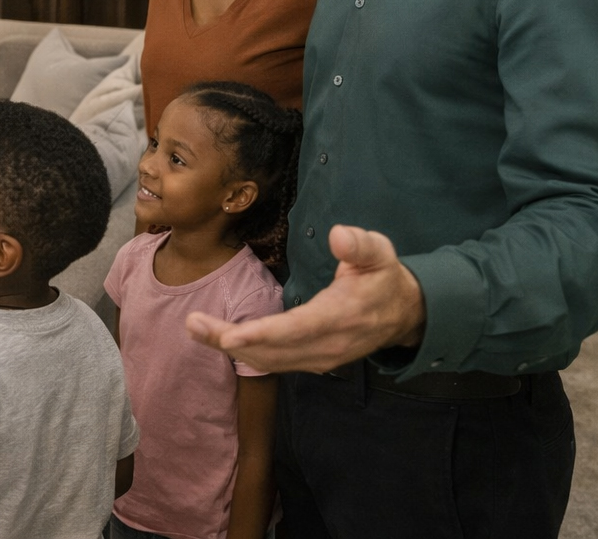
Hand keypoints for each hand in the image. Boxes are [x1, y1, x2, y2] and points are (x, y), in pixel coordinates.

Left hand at [186, 225, 425, 373]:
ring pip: (269, 360)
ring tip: (196, 327)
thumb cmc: (384, 278)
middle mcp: (328, 345)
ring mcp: (320, 357)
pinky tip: (220, 338)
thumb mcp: (381, 254)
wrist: (404, 315)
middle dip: (230, 340)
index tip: (230, 335)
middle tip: (193, 322)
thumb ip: (361, 245)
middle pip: (273, 350)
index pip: (297, 329)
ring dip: (230, 347)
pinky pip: (274, 361)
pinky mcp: (313, 360)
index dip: (262, 334)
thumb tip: (338, 235)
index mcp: (342, 316)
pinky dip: (245, 352)